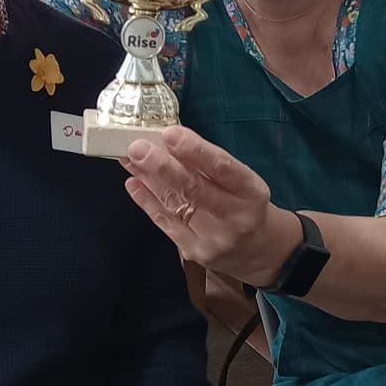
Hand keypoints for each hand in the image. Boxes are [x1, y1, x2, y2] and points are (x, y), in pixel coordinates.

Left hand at [120, 126, 299, 287]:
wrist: (256, 250)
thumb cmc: (244, 204)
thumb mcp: (240, 181)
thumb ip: (210, 163)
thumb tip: (169, 140)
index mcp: (251, 192)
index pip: (223, 168)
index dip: (195, 150)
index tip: (170, 133)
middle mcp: (235, 217)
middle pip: (194, 189)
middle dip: (162, 166)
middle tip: (138, 147)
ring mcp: (213, 238)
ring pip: (175, 204)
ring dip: (148, 179)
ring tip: (129, 159)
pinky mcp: (194, 252)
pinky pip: (166, 223)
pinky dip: (147, 201)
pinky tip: (134, 182)